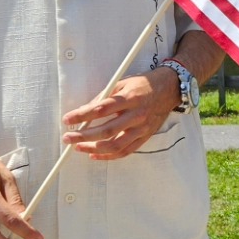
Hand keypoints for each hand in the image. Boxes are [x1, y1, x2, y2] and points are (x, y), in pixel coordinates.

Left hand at [61, 68, 177, 159]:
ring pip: (115, 145)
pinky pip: (125, 151)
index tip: (68, 119)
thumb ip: (105, 97)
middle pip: (106, 130)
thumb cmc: (144, 85)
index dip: (82, 115)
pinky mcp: (145, 136)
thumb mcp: (122, 83)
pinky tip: (95, 154)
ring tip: (79, 147)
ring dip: (94, 148)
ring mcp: (142, 128)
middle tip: (68, 137)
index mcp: (129, 98)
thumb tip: (86, 110)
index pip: (101, 109)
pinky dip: (109, 156)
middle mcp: (136, 115)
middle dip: (84, 136)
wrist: (169, 89)